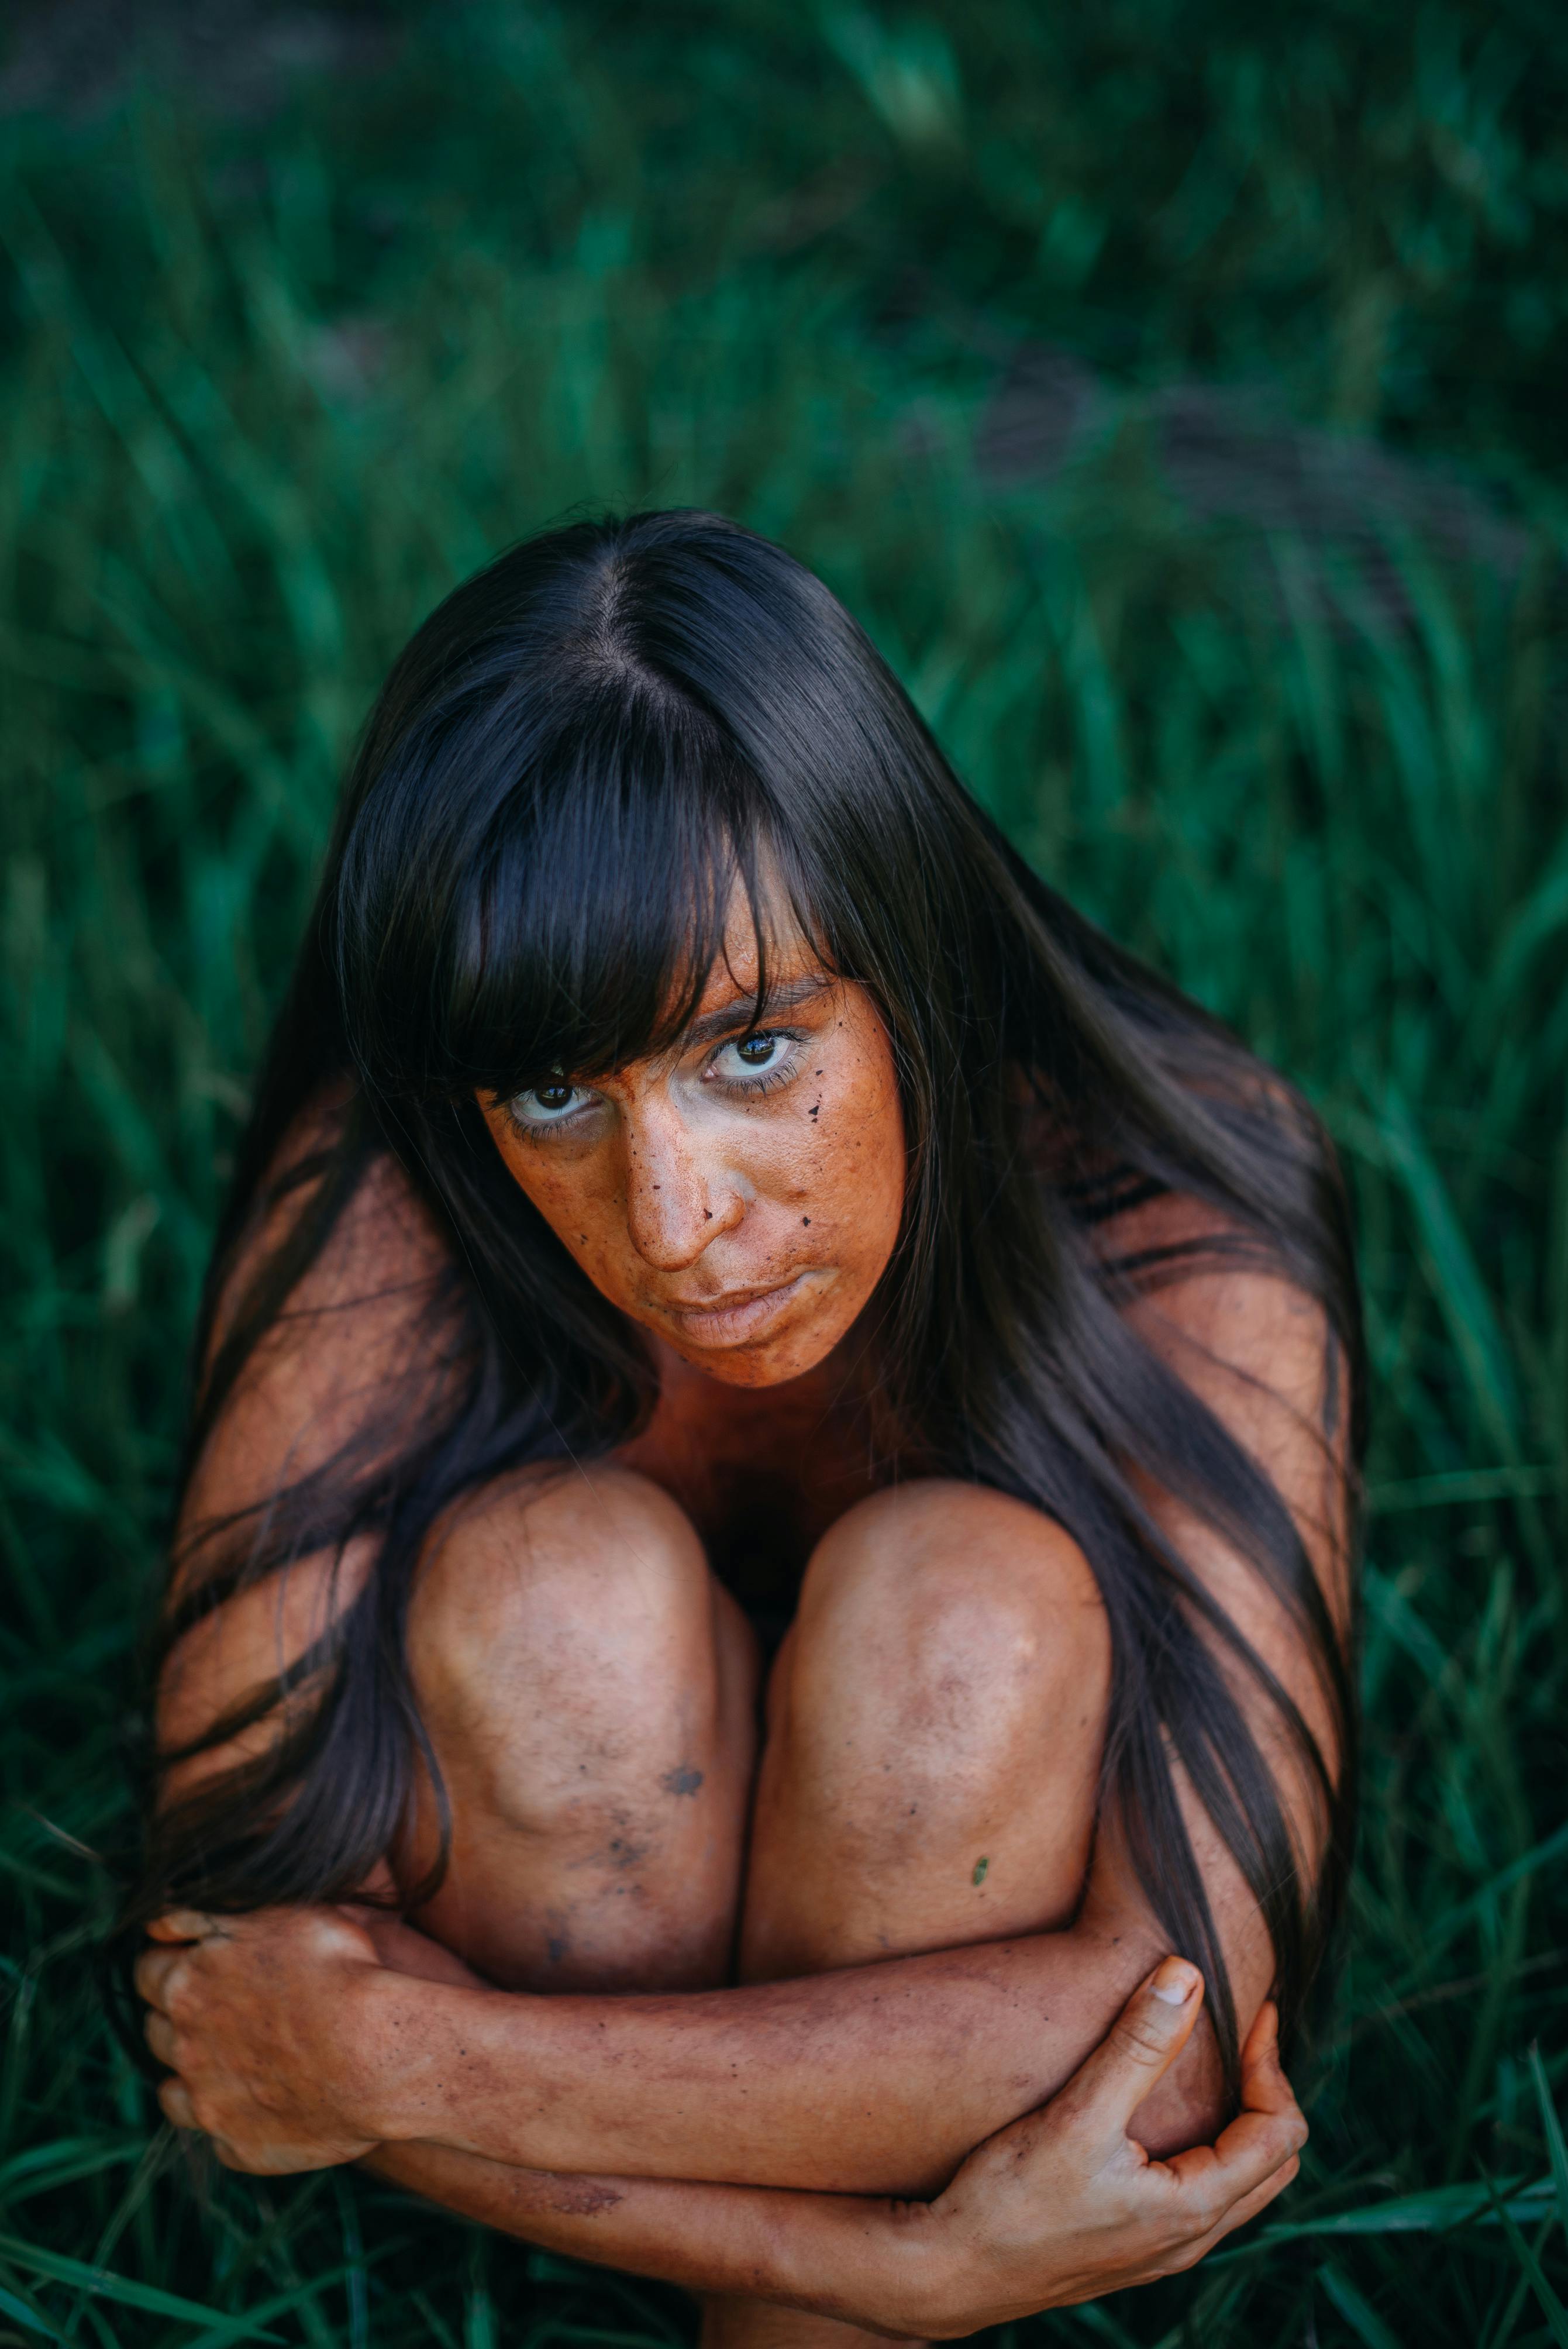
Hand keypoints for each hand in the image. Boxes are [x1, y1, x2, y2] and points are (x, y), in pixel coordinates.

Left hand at [135, 1904, 453, 2173]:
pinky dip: (230, 2119)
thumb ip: (207, 1915)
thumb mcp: (275, 1913)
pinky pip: (217, 2135)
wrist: (378, 2052)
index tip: (190, 1958)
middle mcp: (186, 2048)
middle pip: (156, 2030)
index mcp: (188, 1985)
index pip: (149, 1971)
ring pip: (173, 2089)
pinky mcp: (239, 2147)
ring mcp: (209, 2103)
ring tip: (231, 2059)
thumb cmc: (337, 1969)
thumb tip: (158, 1922)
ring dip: (191, 2072)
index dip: (167, 1961)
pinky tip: (262, 2101)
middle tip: (216, 2006)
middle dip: (176, 2017)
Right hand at [902, 1959, 1305, 2334]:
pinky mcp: (1130, 2250)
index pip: (1279, 2132)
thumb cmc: (1009, 2199)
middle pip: (1273, 2163)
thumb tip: (1187, 1974)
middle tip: (1239, 2032)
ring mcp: (1160, 2252)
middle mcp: (1188, 2240)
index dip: (1270, 2063)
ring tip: (1207, 2062)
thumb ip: (1137, 2045)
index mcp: (1192, 2209)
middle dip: (1265, 2091)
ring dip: (1238, 2121)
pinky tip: (1158, 2115)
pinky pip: (1201, 2199)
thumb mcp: (1077, 2114)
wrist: (951, 2273)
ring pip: (1239, 2186)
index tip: (1251, 2011)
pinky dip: (1207, 2148)